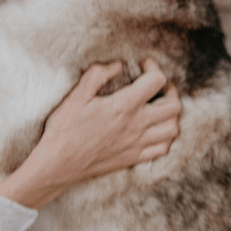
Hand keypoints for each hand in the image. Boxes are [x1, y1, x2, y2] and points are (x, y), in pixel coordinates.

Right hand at [0, 59, 182, 208]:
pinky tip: (154, 130)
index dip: (153, 67)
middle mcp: (136, 125)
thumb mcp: (76, 95)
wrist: (58, 165)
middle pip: (173, 106)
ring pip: (172, 129)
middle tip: (158, 85)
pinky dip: (164, 138)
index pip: (156, 81)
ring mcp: (137, 144)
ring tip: (159, 107)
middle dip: (170, 90)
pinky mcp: (133, 158)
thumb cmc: (64, 130)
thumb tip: (117, 64)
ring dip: (171, 115)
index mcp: (124, 106)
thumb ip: (97, 74)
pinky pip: (162, 149)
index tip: (143, 64)